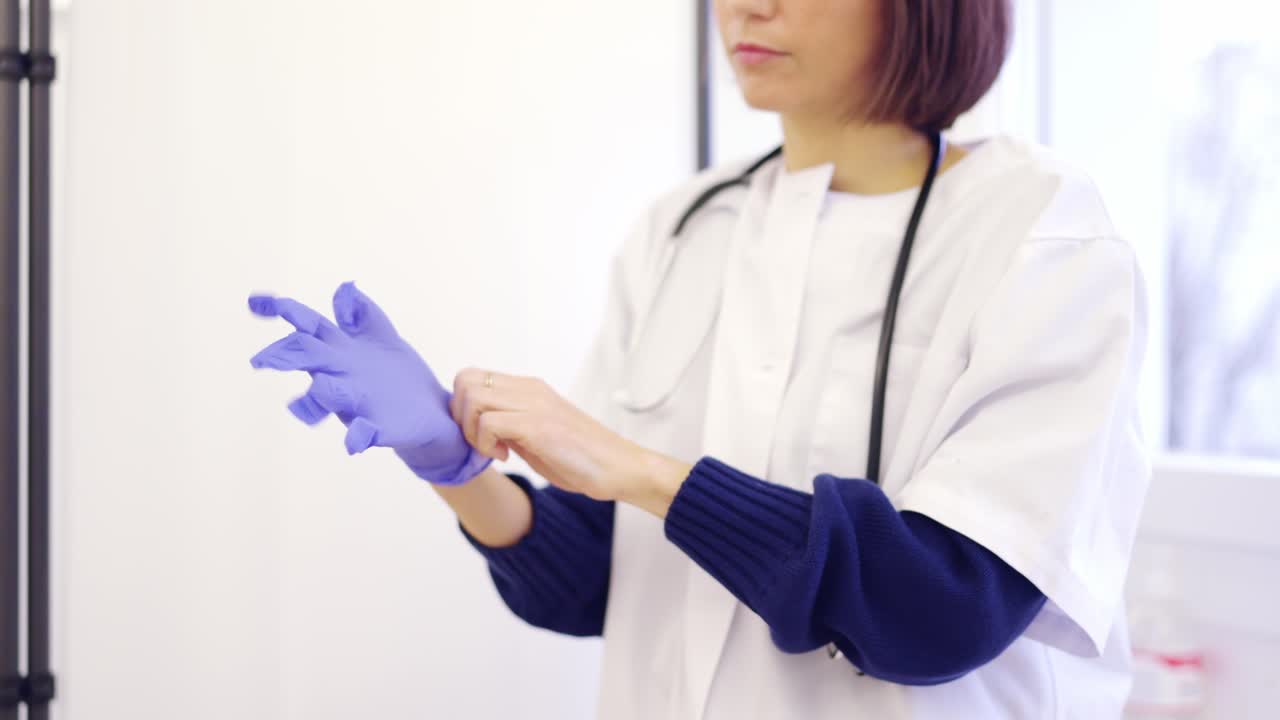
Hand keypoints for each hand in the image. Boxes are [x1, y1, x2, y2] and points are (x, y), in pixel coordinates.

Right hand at [247, 281, 490, 485]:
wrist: (428, 412)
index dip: (283, 310)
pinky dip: (357, 437)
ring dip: (323, 392)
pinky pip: (363, 434)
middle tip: (262, 360)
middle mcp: (340, 375)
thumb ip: (363, 315)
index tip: (254, 301)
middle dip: (288, 355)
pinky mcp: (378, 429)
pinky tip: (354, 442)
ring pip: (331, 396)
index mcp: (340, 350)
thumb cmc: (394, 373)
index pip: (307, 325)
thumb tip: (344, 289)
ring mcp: (356, 403)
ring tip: (321, 387)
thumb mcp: (382, 338)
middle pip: (310, 359)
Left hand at [449, 370, 691, 513]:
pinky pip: (489, 422)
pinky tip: (506, 457)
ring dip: (471, 431)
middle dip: (460, 417)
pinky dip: (486, 444)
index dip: (462, 407)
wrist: (619, 468)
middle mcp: (529, 389)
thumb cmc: (581, 458)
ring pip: (472, 397)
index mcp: (529, 388)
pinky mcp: (539, 425)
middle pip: (465, 380)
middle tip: (480, 443)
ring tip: (493, 451)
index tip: (479, 436)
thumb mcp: (536, 436)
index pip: (473, 376)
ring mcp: (534, 404)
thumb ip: (509, 426)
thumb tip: (476, 428)